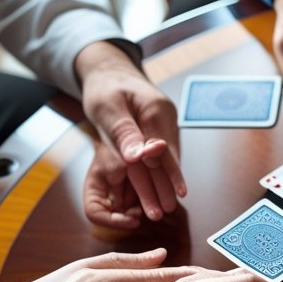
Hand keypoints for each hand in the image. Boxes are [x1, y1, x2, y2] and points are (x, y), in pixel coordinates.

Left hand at [77, 42, 186, 226]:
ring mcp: (164, 124)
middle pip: (168, 156)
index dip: (171, 173)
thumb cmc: (105, 88)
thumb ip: (125, 134)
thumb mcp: (108, 108)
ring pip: (166, 157)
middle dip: (169, 183)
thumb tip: (139, 158)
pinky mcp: (159, 130)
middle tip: (171, 209)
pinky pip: (161, 154)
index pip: (163, 147)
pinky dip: (160, 171)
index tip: (177, 194)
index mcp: (155, 109)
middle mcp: (165, 117)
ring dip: (166, 181)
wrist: (108, 72)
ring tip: (168, 206)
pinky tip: (162, 190)